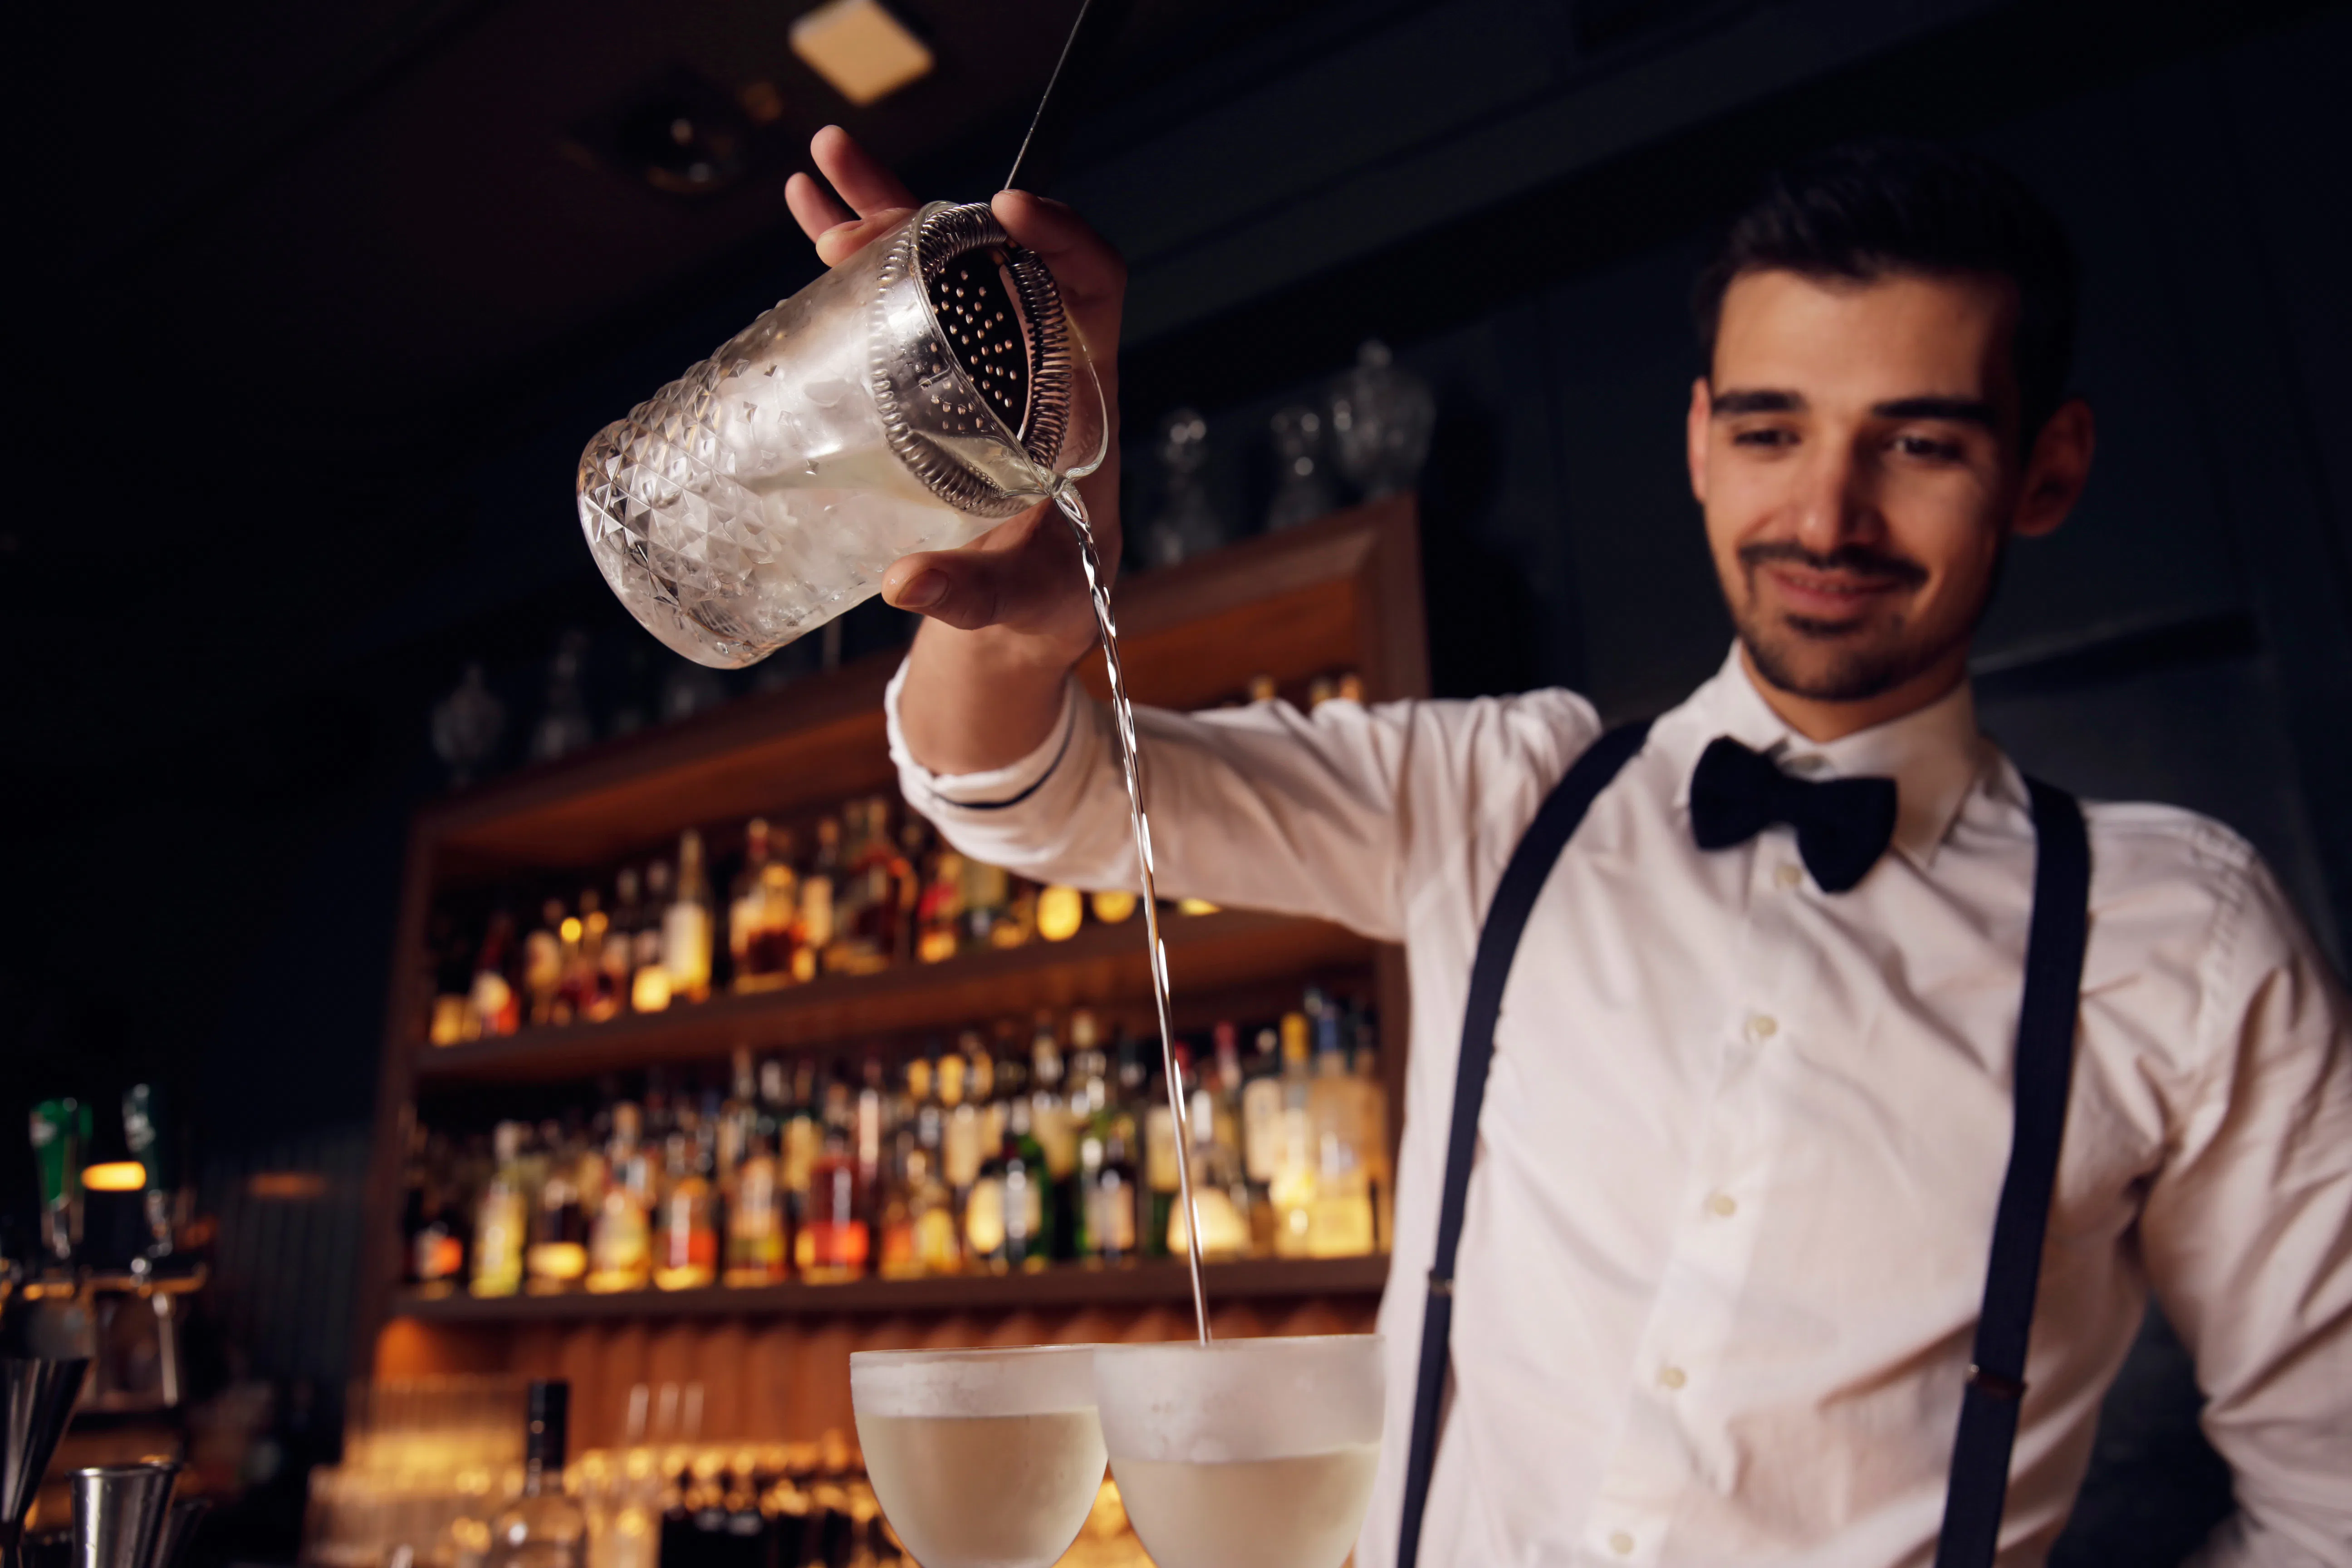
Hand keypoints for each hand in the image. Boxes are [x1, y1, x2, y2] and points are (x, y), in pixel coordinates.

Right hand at [786, 126, 1126, 670]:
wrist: (1022, 611)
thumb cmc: (1049, 598)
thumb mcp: (1024, 599)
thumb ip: (974, 593)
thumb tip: (906, 584)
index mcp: (1079, 398)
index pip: (1093, 287)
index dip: (1062, 239)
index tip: (1008, 210)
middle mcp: (1033, 363)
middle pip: (992, 258)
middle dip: (926, 212)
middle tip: (856, 185)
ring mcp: (979, 364)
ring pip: (938, 267)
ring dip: (880, 211)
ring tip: (821, 162)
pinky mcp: (933, 379)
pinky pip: (899, 303)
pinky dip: (855, 261)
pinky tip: (808, 215)